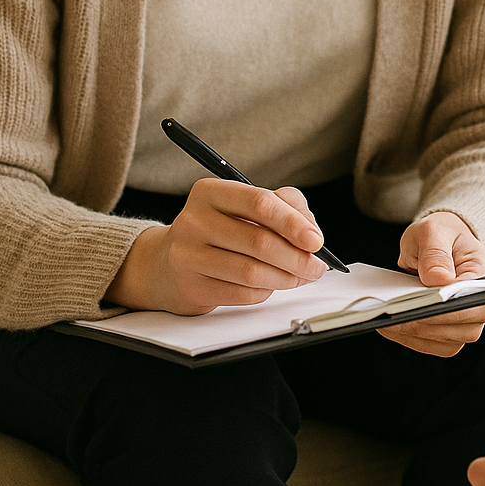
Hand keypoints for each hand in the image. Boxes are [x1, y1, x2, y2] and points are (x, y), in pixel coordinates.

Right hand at [106, 179, 327, 313]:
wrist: (168, 263)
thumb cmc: (219, 230)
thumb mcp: (246, 206)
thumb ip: (285, 206)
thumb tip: (311, 230)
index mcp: (210, 192)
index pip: (259, 203)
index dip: (293, 223)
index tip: (316, 240)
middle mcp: (194, 221)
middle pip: (259, 241)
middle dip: (297, 257)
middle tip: (316, 266)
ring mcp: (188, 256)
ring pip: (252, 272)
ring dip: (286, 278)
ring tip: (299, 277)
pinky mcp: (191, 287)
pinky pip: (241, 293)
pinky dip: (265, 291)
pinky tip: (270, 285)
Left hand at [377, 211, 484, 356]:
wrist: (440, 242)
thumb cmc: (442, 235)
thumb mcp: (435, 231)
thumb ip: (435, 253)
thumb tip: (438, 280)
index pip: (477, 304)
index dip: (450, 310)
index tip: (421, 306)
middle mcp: (483, 305)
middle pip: (462, 329)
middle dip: (426, 324)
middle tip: (394, 316)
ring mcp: (468, 323)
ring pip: (446, 343)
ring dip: (416, 334)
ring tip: (386, 321)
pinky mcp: (450, 333)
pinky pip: (433, 345)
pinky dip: (411, 339)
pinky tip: (391, 326)